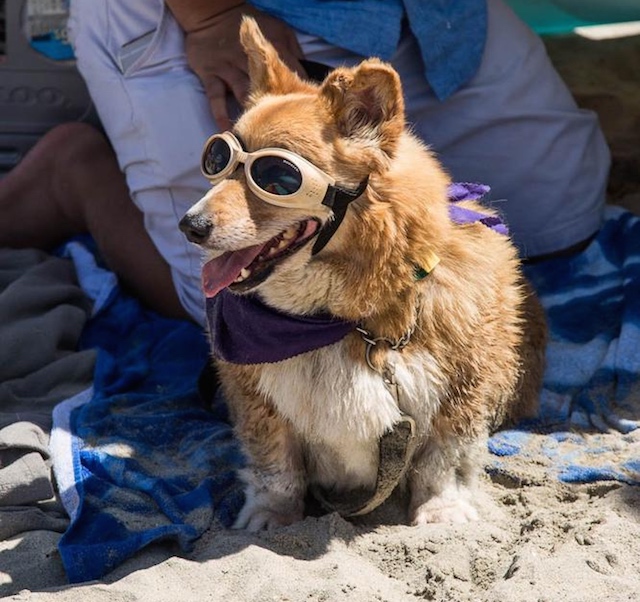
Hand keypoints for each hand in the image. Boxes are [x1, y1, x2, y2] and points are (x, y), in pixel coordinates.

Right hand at [183, 4, 304, 130]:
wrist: (210, 15)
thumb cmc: (250, 25)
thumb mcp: (278, 29)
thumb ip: (293, 49)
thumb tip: (307, 70)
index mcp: (266, 49)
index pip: (288, 70)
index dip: (299, 88)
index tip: (306, 107)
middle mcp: (246, 59)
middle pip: (265, 83)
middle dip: (276, 103)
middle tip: (285, 125)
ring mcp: (227, 68)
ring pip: (241, 91)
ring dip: (250, 111)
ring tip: (258, 132)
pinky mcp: (211, 75)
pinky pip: (216, 98)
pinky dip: (221, 115)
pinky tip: (227, 129)